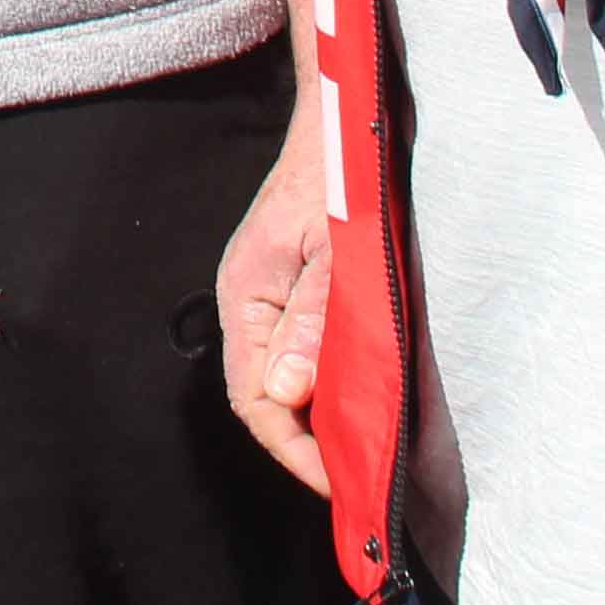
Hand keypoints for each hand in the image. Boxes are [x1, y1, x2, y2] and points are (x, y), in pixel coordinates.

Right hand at [220, 103, 333, 492]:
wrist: (341, 122)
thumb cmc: (338, 179)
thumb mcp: (335, 254)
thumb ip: (311, 323)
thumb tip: (288, 394)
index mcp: (245, 296)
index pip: (255, 399)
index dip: (294, 449)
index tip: (339, 482)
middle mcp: (245, 302)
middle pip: (263, 396)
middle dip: (305, 444)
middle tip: (356, 479)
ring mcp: (264, 295)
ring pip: (281, 377)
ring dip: (316, 417)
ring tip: (359, 451)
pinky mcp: (287, 288)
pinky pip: (295, 351)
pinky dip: (322, 384)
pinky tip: (353, 398)